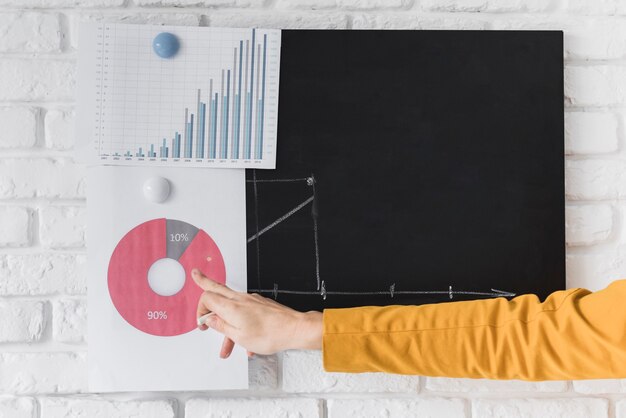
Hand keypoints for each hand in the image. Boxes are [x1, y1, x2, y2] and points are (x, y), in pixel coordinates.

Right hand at [192, 268, 322, 358]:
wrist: (293, 328)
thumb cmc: (270, 334)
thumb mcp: (239, 336)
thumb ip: (221, 326)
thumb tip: (209, 319)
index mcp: (231, 306)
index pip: (207, 298)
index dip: (200, 310)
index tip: (202, 323)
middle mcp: (240, 299)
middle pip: (217, 287)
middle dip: (204, 281)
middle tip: (195, 275)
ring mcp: (251, 300)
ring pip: (232, 307)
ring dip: (227, 325)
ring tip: (227, 347)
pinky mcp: (259, 304)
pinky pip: (245, 313)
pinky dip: (242, 326)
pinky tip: (248, 344)